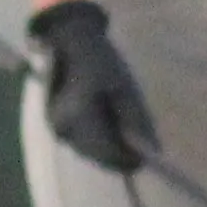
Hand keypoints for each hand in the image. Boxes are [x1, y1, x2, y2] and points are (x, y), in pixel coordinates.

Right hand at [28, 0, 160, 173]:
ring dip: (108, 151)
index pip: (107, 152)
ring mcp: (56, 128)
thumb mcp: (126, 89)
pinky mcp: (55, 126)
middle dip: (118, 157)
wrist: (71, 45)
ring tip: (126, 139)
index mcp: (81, 116)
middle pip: (97, 156)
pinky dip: (97, 143)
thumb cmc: (102, 64)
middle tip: (140, 152)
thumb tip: (151, 151)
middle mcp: (64, 127)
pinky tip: (110, 131)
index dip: (127, 160)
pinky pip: (80, 143)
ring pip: (88, 152)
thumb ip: (137, 122)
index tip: (146, 161)